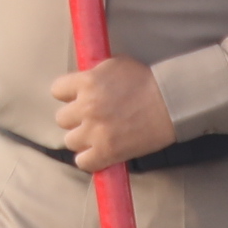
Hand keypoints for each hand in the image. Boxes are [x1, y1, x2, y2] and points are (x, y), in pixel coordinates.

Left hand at [48, 54, 174, 173]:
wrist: (171, 101)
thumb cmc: (146, 80)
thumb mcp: (115, 65)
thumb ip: (93, 74)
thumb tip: (80, 83)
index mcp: (87, 83)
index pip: (57, 90)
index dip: (68, 95)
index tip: (78, 98)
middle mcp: (86, 108)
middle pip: (62, 119)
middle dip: (76, 118)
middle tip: (92, 118)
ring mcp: (95, 132)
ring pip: (70, 141)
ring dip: (82, 139)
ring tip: (98, 136)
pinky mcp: (107, 152)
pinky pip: (83, 162)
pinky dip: (89, 159)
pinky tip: (99, 153)